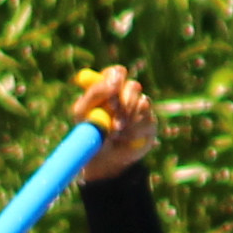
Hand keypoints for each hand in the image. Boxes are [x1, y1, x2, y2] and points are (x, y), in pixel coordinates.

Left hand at [72, 64, 158, 181]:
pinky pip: (146, 121)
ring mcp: (140, 109)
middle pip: (133, 85)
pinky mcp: (150, 123)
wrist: (103, 160)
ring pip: (142, 102)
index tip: (112, 88)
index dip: (116, 78)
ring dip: (126, 117)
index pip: (117, 73)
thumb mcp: (82, 113)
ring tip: (114, 132)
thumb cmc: (89, 132)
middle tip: (114, 109)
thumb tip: (111, 86)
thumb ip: (94, 95)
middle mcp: (126, 95)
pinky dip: (132, 131)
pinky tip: (124, 138)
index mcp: (108, 88)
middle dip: (124, 98)